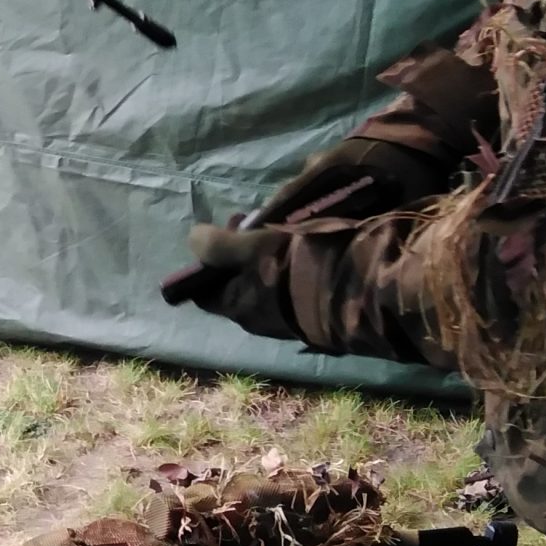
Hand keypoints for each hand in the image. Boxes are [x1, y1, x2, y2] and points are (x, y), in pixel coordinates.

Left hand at [169, 219, 299, 342]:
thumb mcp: (250, 247)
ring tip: (282, 231)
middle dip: (240, 254)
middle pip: (235, 283)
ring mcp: (284, 321)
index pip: (204, 290)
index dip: (207, 261)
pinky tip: (304, 249)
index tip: (225, 233)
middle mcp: (255, 320)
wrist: (352, 292)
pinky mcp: (311, 315)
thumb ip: (218, 244)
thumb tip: (193, 239)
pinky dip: (288, 269)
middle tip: (256, 224)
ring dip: (266, 259)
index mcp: (235, 306)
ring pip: (264, 284)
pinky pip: (289, 288)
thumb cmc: (292, 269)